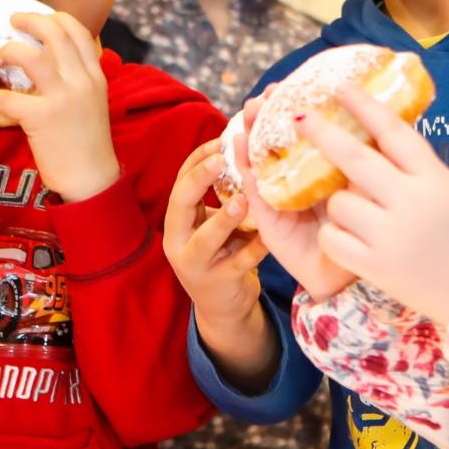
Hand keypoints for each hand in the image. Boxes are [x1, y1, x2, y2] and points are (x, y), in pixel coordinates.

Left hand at [0, 12, 120, 203]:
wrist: (91, 178)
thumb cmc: (87, 142)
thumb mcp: (92, 102)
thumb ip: (77, 78)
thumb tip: (54, 59)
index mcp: (94, 74)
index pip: (77, 30)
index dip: (53, 17)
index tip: (34, 17)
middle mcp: (82, 80)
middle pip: (54, 33)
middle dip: (28, 21)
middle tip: (9, 22)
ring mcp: (63, 98)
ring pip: (30, 57)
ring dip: (7, 51)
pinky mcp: (43, 119)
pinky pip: (8, 98)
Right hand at [164, 139, 274, 384]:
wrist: (222, 308)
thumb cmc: (222, 254)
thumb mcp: (214, 222)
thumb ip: (222, 194)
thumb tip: (245, 147)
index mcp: (177, 219)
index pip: (180, 181)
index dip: (198, 159)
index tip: (221, 140)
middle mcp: (177, 240)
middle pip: (180, 203)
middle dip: (199, 179)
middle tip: (223, 158)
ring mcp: (195, 264)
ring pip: (205, 238)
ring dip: (224, 218)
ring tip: (243, 200)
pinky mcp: (218, 283)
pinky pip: (239, 262)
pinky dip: (256, 248)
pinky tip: (271, 235)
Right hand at [230, 91, 355, 299]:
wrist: (353, 277)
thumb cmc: (367, 232)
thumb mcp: (370, 187)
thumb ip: (370, 158)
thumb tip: (381, 116)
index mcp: (323, 167)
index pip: (306, 131)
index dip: (295, 107)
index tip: (292, 84)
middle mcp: (298, 178)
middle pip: (277, 140)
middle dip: (270, 114)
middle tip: (269, 93)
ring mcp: (280, 196)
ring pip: (260, 157)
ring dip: (252, 131)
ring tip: (250, 110)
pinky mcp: (267, 217)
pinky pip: (252, 187)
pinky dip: (242, 165)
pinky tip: (237, 144)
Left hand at [305, 85, 448, 324]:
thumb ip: (423, 172)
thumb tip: (385, 142)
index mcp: (435, 178)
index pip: (394, 131)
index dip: (364, 106)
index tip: (341, 88)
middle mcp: (412, 202)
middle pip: (356, 159)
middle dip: (323, 134)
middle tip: (300, 118)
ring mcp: (392, 235)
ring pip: (339, 204)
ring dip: (337, 204)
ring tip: (351, 215)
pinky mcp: (377, 267)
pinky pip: (335, 240)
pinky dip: (334, 237)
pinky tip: (343, 240)